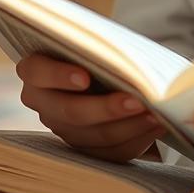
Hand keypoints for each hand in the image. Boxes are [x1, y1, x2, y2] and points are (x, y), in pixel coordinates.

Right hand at [17, 54, 159, 162]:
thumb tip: (125, 58)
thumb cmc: (100, 46)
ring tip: (155, 115)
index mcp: (36, 70)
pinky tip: (157, 125)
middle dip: (106, 109)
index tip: (85, 78)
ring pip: (92, 137)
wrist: (107, 64)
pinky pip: (110, 152)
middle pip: (70, 112)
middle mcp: (44, 103)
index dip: (58, 76)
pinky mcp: (86, 147)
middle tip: (137, 101)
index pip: (38, 72)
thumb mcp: (96, 40)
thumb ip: (100, 46)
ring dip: (128, 127)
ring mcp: (63, 129)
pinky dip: (137, 139)